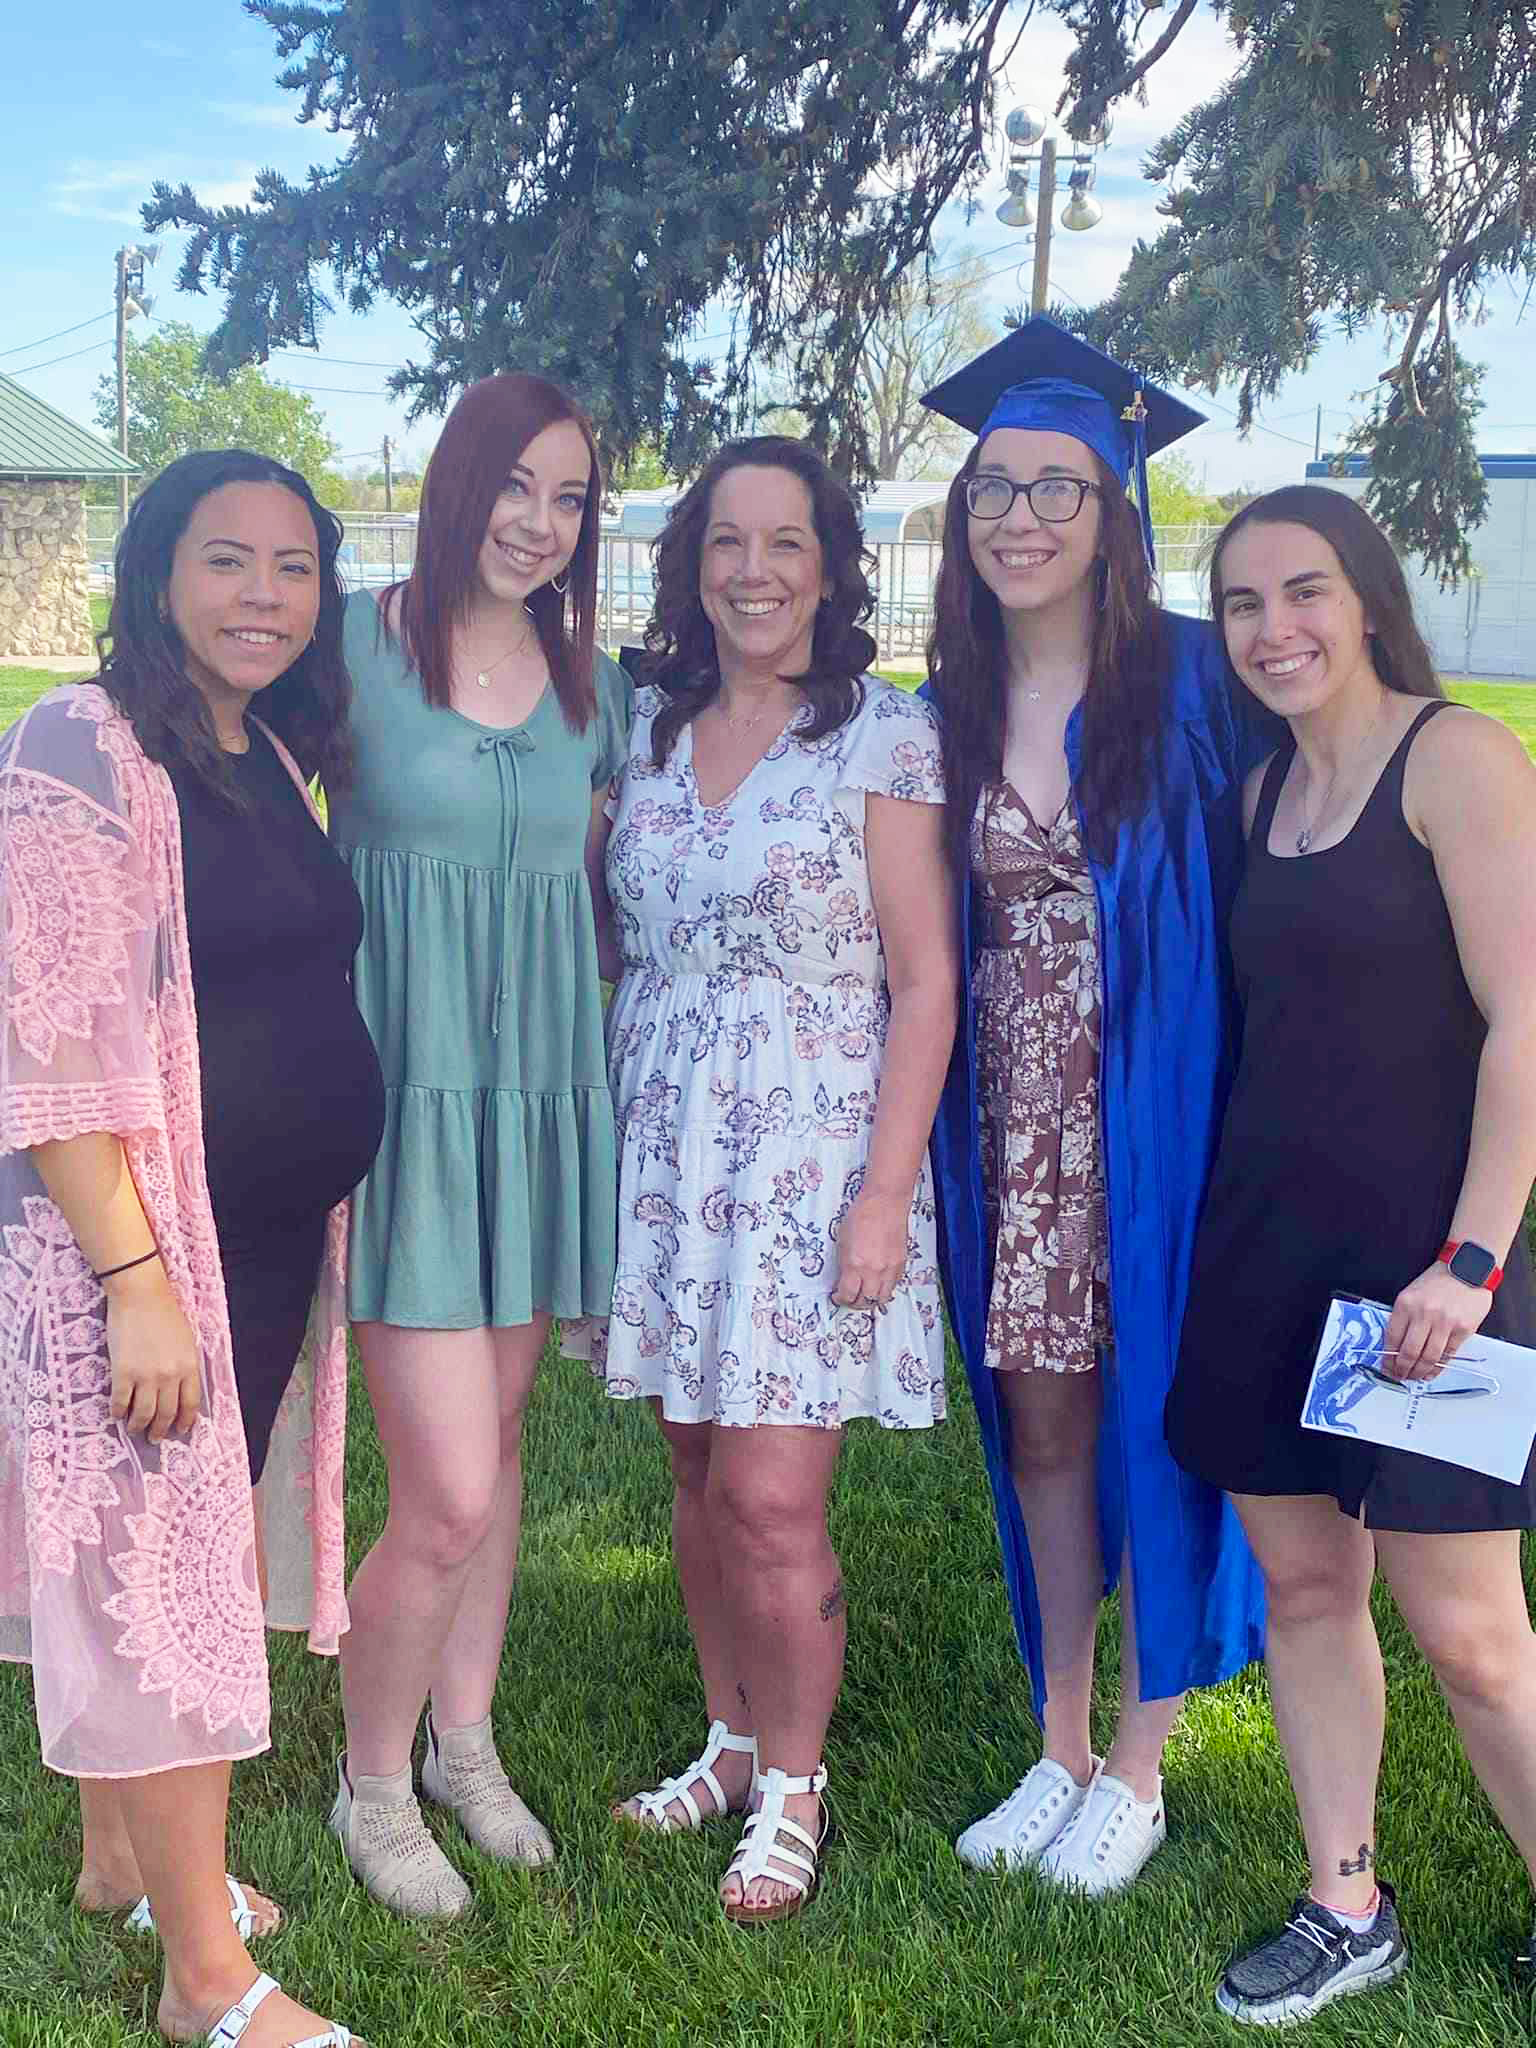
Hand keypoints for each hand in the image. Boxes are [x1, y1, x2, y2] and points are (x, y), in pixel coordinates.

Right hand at [104, 1265, 202, 1441]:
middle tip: (155, 1438)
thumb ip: (185, 1365)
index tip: (180, 1430)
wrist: (141, 1295)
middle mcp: (170, 1375)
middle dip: (160, 1429)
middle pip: (166, 1413)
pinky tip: (116, 1414)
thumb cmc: (165, 1313)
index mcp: (189, 1366)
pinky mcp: (123, 1373)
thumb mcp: (186, 1340)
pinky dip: (118, 1412)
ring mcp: (146, 1376)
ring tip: (134, 1430)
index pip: (190, 1404)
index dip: (185, 1421)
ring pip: (143, 1413)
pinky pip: (120, 1402)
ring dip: (138, 1426)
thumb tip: (181, 1388)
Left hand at [831, 1188, 908, 1310]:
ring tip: (864, 1294)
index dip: (840, 1299)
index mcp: (855, 1264)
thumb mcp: (842, 1241)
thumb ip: (844, 1264)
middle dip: (855, 1303)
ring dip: (871, 1300)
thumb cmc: (862, 1215)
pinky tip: (877, 1283)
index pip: (848, 1294)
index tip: (837, 1296)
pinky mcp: (901, 1263)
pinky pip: (893, 1285)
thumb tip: (843, 1279)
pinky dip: (884, 1288)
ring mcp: (890, 1268)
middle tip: (849, 1298)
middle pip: (865, 1301)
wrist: (885, 1202)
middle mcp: (874, 1270)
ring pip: (882, 1298)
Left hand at [1380, 1261, 1492, 1380]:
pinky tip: (1432, 1371)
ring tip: (1414, 1377)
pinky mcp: (1463, 1329)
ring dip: (1419, 1372)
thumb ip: (1403, 1318)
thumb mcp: (1411, 1294)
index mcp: (1406, 1304)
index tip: (1387, 1367)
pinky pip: (1448, 1355)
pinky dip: (1438, 1367)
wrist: (1467, 1268)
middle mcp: (1424, 1314)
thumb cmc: (1437, 1281)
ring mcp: (1445, 1322)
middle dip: (1402, 1370)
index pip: (1392, 1339)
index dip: (1388, 1358)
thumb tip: (1394, 1347)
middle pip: (1409, 1352)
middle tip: (1400, 1377)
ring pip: (1429, 1357)